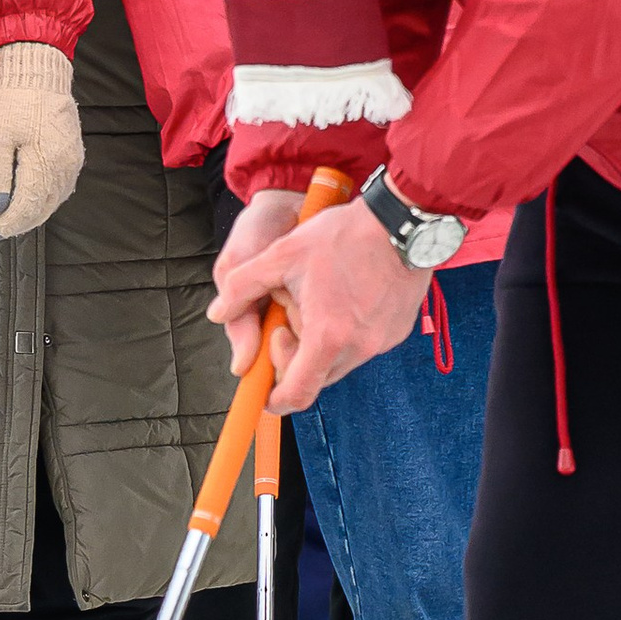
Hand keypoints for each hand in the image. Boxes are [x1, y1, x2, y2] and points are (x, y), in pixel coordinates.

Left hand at [0, 42, 83, 237]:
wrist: (36, 68)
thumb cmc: (13, 99)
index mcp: (45, 164)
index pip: (27, 208)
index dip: (5, 224)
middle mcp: (64, 168)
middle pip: (41, 210)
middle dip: (15, 222)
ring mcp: (71, 162)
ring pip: (51, 201)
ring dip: (28, 213)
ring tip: (3, 216)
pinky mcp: (71, 154)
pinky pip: (57, 187)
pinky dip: (40, 199)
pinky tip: (25, 198)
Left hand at [210, 192, 429, 410]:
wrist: (402, 222)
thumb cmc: (343, 235)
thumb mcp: (282, 253)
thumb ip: (241, 286)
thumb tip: (218, 313)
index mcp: (326, 336)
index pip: (296, 394)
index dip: (275, 398)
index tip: (265, 385)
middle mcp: (358, 348)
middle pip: (316, 378)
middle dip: (295, 356)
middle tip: (290, 313)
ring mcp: (382, 342)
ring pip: (339, 362)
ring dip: (320, 343)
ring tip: (321, 298)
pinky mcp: (397, 332)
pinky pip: (362, 346)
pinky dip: (346, 333)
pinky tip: (345, 296)